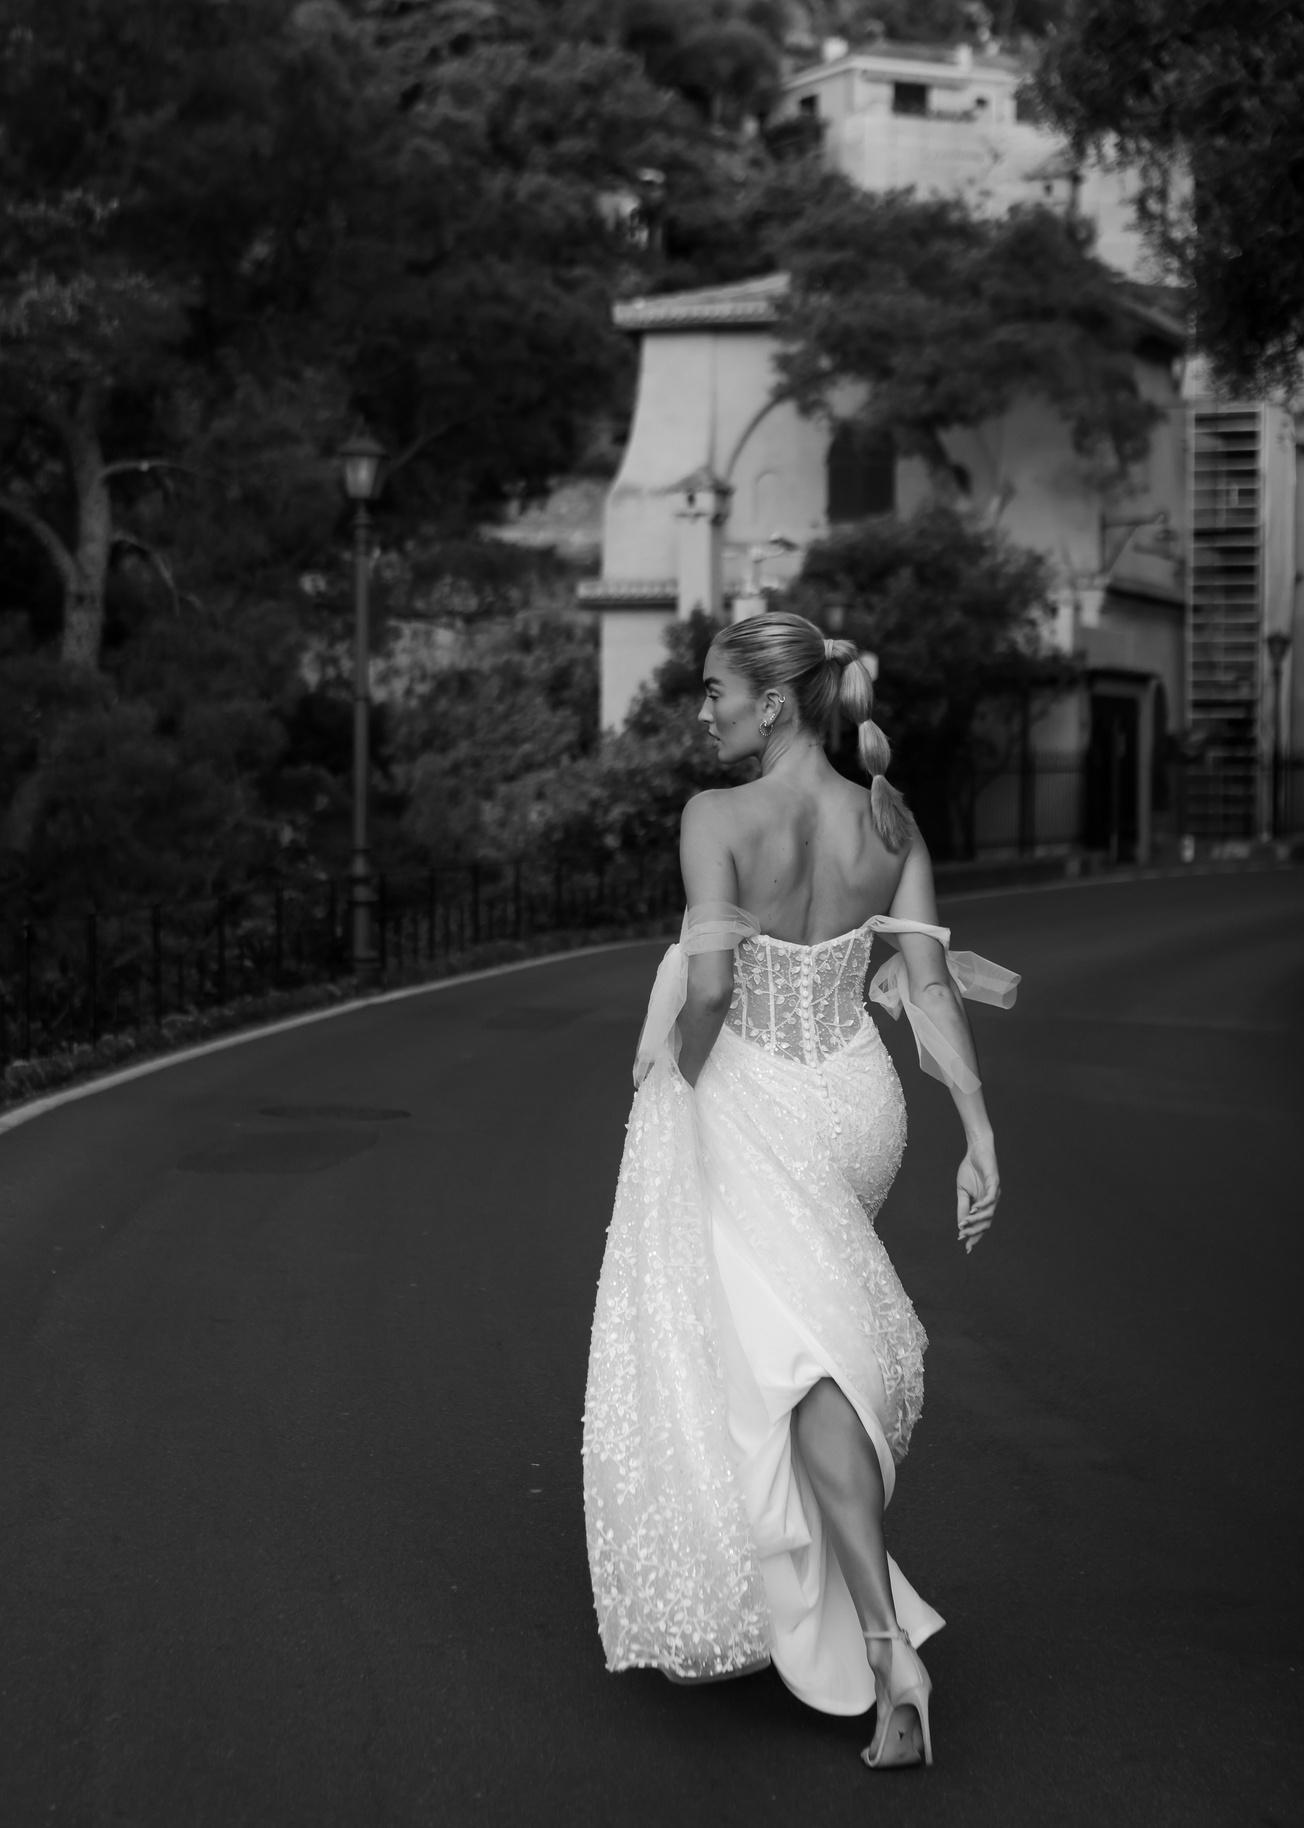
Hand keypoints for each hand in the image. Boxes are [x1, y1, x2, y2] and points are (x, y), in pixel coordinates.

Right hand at [956, 1137, 998, 1253]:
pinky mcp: (995, 1183)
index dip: (975, 1236)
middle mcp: (992, 1202)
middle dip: (975, 1232)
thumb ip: (963, 1207)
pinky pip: (990, 1198)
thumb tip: (960, 1224)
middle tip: (963, 1237)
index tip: (966, 1248)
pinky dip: (982, 1206)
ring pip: (989, 1213)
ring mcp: (995, 1193)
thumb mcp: (962, 1191)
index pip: (981, 1224)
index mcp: (984, 1205)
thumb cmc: (970, 1169)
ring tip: (964, 1224)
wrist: (976, 1150)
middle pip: (986, 1223)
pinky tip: (974, 1210)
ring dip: (976, 1220)